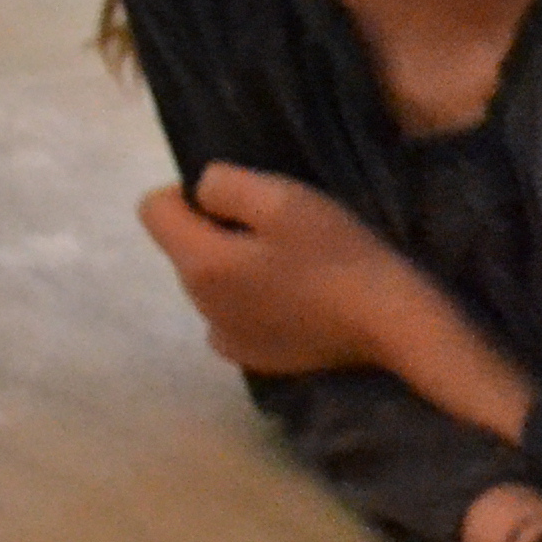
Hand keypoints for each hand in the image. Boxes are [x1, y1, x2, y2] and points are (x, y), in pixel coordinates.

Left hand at [141, 166, 534, 437]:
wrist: (389, 322)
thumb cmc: (336, 254)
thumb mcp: (282, 198)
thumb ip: (225, 185)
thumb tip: (203, 192)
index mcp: (199, 263)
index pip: (152, 209)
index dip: (187, 192)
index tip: (237, 199)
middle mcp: (199, 305)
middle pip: (184, 249)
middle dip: (215, 233)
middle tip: (276, 232)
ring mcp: (225, 338)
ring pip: (209, 283)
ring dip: (234, 269)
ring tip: (290, 267)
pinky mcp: (253, 357)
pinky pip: (230, 318)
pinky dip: (250, 304)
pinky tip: (290, 302)